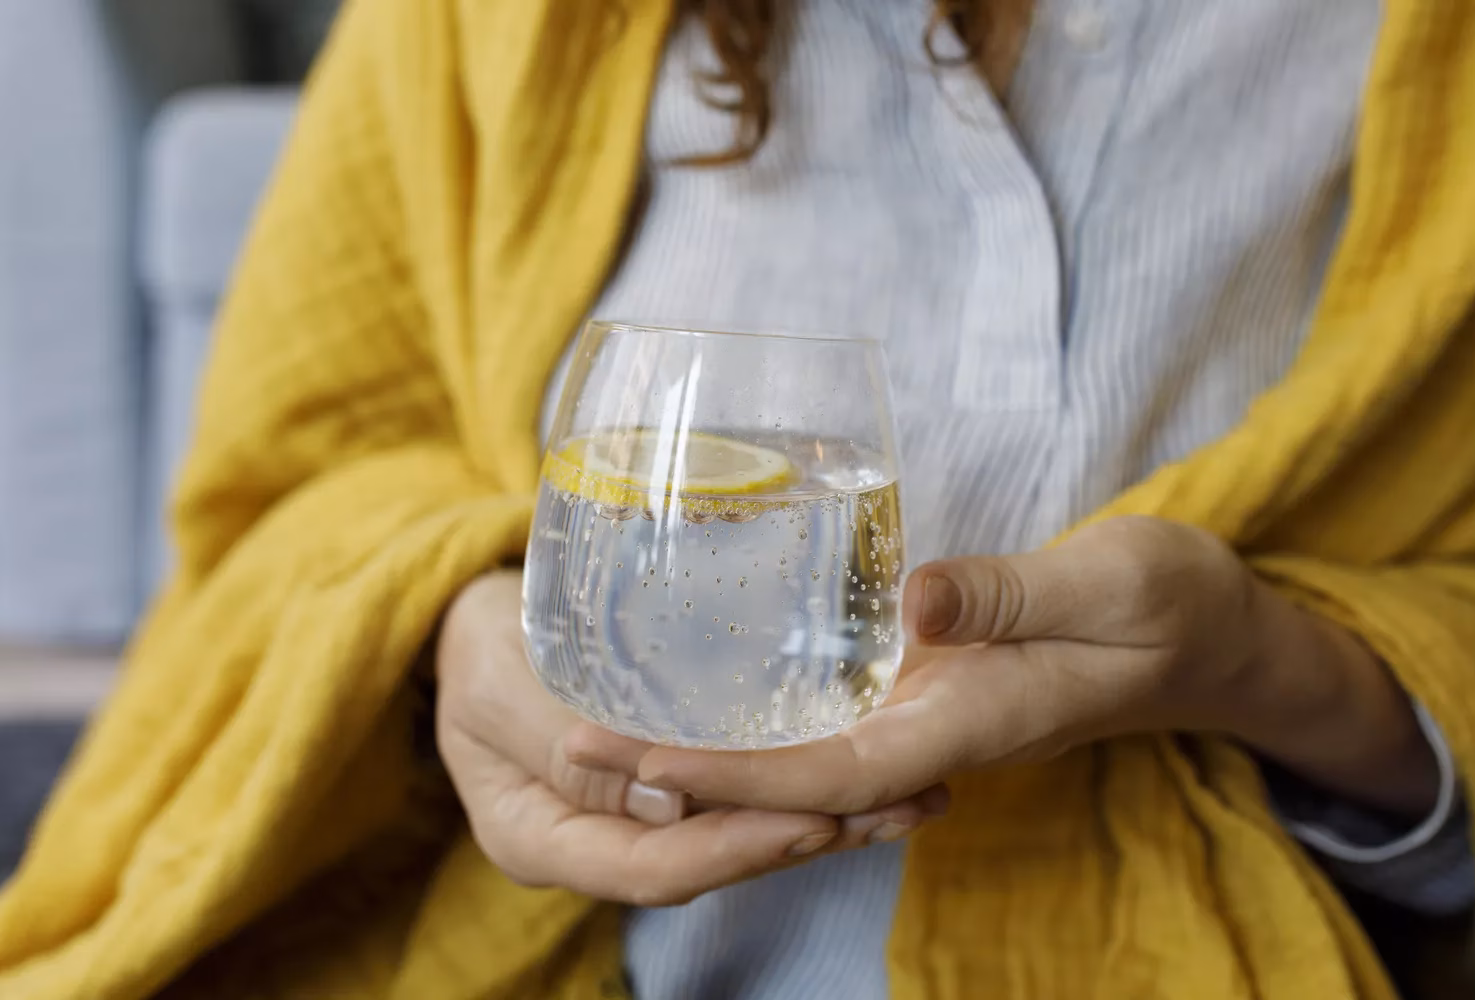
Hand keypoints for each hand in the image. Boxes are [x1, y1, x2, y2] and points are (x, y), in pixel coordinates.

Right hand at [436, 571, 945, 906]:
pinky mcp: (662, 777)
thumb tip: (670, 803)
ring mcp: (630, 815)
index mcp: (543, 840)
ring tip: (915, 800)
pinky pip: (734, 790)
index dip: (737, 849)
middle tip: (899, 810)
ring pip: (734, 829)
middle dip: (806, 839)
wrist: (465, 618)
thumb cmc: (473, 643)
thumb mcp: (500, 688)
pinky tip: (865, 770)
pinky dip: (798, 781)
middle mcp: (596, 843)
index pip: (655, 868)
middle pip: (711, 859)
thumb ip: (566, 747)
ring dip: (824, 817)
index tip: (813, 821)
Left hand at [570, 517, 1438, 819]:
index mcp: (966, 721)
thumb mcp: (1115, 584)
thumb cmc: (1171, 605)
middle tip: (566, 745)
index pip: (825, 771)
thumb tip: (913, 605)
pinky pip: (826, 723)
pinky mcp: (928, 686)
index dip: (728, 776)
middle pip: (788, 780)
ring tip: (599, 733)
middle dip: (682, 773)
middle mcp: (931, 732)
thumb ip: (1017, 594)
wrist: (1210, 635)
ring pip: (796, 758)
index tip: (634, 763)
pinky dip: (755, 725)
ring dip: (702, 754)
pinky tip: (699, 703)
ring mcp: (926, 715)